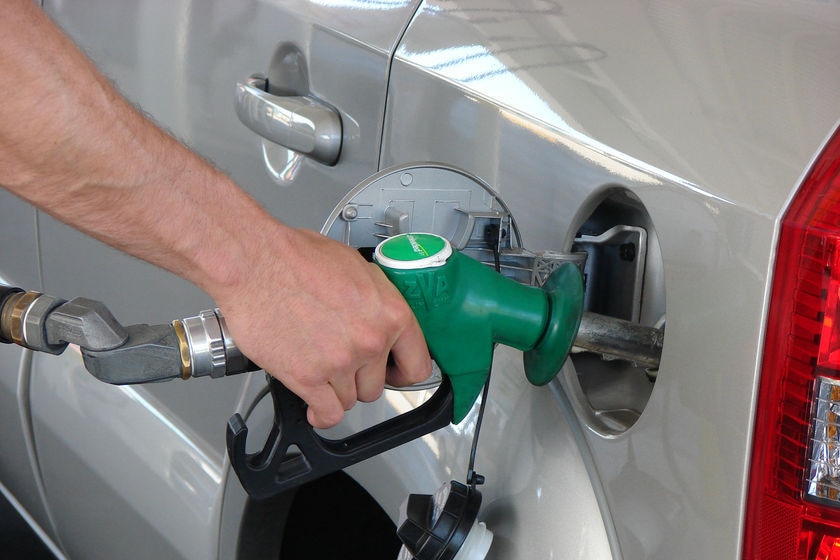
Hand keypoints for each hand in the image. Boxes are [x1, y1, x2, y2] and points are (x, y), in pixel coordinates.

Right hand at [214, 227, 431, 427]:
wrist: (255, 263)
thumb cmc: (298, 258)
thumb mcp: (357, 268)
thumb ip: (377, 302)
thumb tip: (383, 319)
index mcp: (390, 313)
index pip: (417, 366)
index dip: (402, 373)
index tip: (391, 374)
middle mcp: (370, 341)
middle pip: (376, 386)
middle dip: (359, 378)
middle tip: (339, 361)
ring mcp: (340, 362)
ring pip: (350, 400)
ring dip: (335, 390)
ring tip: (318, 366)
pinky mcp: (308, 377)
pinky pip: (327, 414)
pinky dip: (320, 414)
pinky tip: (314, 406)